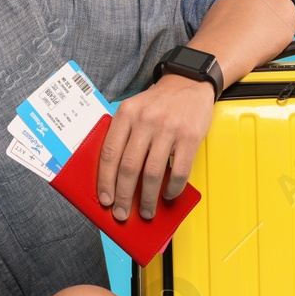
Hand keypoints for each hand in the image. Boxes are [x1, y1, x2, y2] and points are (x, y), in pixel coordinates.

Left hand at [96, 74, 214, 220]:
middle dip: (124, 196)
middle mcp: (145, 120)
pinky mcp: (189, 136)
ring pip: (153, 173)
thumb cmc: (158, 103)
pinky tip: (167, 195)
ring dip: (148, 199)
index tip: (105, 199)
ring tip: (146, 212)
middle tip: (122, 213)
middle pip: (129, 167)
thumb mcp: (133, 109)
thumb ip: (122, 136)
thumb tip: (114, 178)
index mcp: (126, 114)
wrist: (189, 83)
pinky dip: (172, 188)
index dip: (105, 180)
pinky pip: (179, 171)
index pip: (109, 153)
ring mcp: (168, 129)